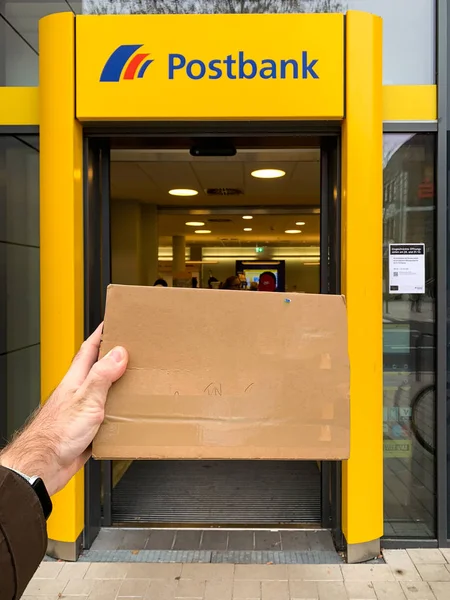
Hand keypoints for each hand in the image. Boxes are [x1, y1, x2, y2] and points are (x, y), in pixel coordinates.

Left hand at [0, 325, 127, 495]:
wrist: (44, 466)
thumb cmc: (56, 433)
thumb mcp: (86, 399)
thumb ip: (102, 375)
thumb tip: (118, 352)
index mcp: (77, 379)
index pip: (90, 348)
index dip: (102, 333)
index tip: (115, 322)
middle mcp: (80, 392)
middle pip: (100, 368)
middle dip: (116, 357)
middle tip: (134, 349)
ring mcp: (83, 410)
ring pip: (106, 392)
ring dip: (121, 386)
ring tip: (138, 380)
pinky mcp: (88, 429)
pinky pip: (109, 416)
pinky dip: (121, 414)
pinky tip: (130, 416)